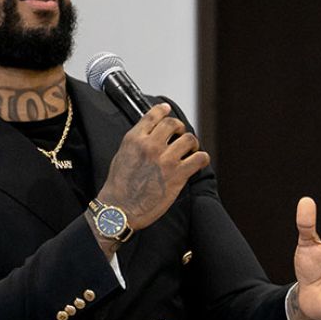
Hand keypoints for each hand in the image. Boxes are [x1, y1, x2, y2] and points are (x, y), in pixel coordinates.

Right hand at [95, 103, 208, 244]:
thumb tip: (147, 136)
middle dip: (179, 128)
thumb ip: (135, 143)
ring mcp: (165, 160)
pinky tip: (199, 162)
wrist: (119, 210)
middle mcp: (150, 146)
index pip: (152, 116)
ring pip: (189, 139)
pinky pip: (199, 159)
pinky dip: (202, 158)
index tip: (167, 109)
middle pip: (173, 124)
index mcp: (134, 139)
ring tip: (191, 150)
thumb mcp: (120, 156)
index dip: (163, 110)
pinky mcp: (178, 175)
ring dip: (193, 143)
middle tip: (181, 135)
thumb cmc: (118, 187)